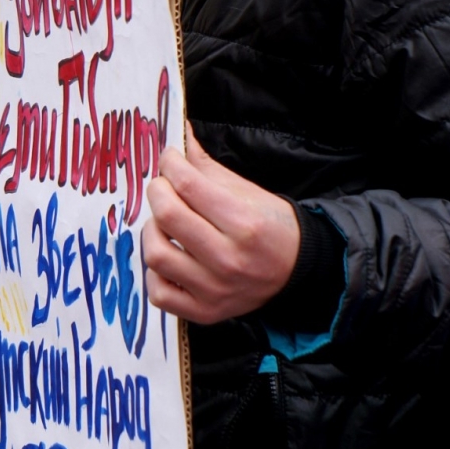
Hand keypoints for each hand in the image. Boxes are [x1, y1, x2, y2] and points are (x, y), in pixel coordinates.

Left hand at [143, 125, 299, 323]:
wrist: (297, 270)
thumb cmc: (271, 225)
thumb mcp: (247, 190)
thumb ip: (208, 167)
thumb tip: (181, 136)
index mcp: (243, 222)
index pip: (187, 184)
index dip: (170, 164)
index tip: (169, 159)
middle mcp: (228, 258)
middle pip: (168, 216)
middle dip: (157, 191)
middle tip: (163, 186)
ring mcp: (214, 289)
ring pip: (156, 255)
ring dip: (152, 230)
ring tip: (165, 223)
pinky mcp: (205, 312)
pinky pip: (158, 292)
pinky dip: (155, 273)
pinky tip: (170, 257)